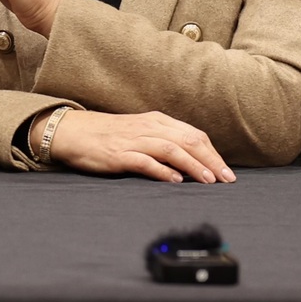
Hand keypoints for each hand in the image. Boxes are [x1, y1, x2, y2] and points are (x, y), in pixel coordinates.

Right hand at [47, 109, 234, 183]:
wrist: (73, 132)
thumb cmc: (108, 135)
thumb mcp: (141, 133)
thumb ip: (163, 142)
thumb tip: (191, 161)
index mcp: (157, 121)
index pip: (193, 135)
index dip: (213, 153)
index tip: (226, 171)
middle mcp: (149, 127)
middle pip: (188, 140)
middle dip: (210, 160)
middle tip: (227, 179)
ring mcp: (134, 140)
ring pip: (171, 149)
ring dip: (193, 165)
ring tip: (208, 180)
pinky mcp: (119, 154)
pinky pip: (145, 161)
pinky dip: (162, 170)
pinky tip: (175, 180)